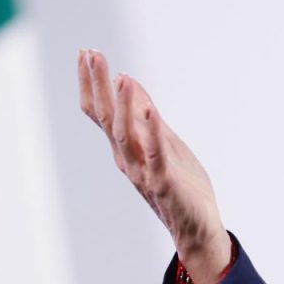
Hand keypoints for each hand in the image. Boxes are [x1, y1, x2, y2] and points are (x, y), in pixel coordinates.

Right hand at [78, 49, 229, 283]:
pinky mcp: (165, 183)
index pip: (102, 112)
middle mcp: (128, 158)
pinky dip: (152, 133)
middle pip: (106, 118)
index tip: (86, 53)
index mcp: (127, 148)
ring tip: (121, 76)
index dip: (92, 83)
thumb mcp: (166, 143)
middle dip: (98, 85)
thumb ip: (148, 117)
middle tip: (90, 53)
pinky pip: (156, 156)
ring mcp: (144, 171)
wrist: (198, 230)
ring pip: (126, 135)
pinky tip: (150, 111)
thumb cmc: (182, 187)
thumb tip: (131, 84)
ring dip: (124, 105)